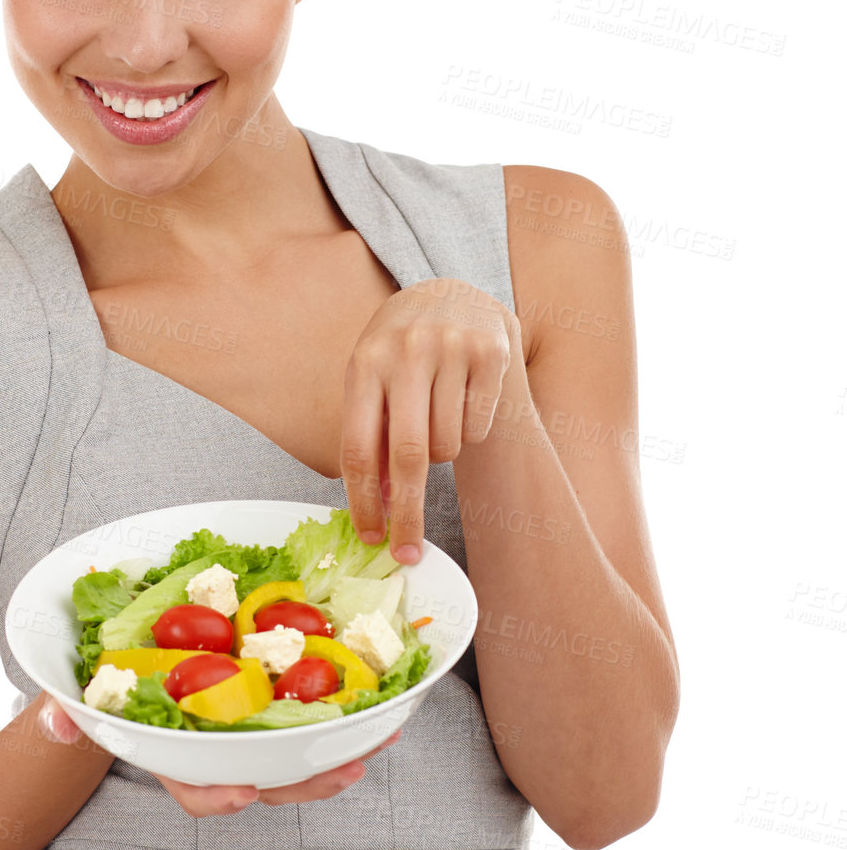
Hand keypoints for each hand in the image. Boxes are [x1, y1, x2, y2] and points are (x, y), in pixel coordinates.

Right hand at [38, 696, 401, 815]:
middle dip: (306, 780)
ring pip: (297, 754)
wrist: (125, 663)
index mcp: (175, 756)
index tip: (242, 793)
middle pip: (265, 778)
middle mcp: (218, 751)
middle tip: (341, 772)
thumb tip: (55, 719)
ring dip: (341, 750)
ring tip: (380, 739)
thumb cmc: (106, 689)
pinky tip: (381, 702)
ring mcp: (248, 729)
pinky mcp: (272, 700)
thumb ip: (67, 709)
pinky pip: (312, 715)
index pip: (194, 789)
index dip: (218, 797)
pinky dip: (346, 712)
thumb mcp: (81, 697)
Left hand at [341, 277, 522, 561]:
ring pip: (448, 446)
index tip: (372, 539)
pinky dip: (469, 431)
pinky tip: (462, 399)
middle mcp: (406, 352)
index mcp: (365, 364)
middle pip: (408, 456)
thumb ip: (371, 436)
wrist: (450, 296)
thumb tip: (379, 507)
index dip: (364, 502)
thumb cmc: (401, 354)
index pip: (359, 447)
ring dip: (441, 454)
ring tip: (436, 419)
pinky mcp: (490, 353)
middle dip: (408, 514)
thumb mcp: (373, 381)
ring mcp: (451, 348)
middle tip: (408, 553)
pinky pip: (478, 428)